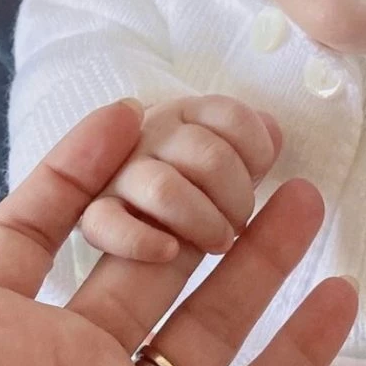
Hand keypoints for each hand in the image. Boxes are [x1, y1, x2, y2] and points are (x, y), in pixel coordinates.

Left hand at [0, 99, 356, 365]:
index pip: (39, 234)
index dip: (80, 172)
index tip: (131, 116)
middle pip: (145, 265)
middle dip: (194, 203)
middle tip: (246, 147)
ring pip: (210, 324)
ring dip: (259, 261)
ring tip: (303, 197)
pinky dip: (299, 354)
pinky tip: (335, 296)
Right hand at [80, 95, 281, 261]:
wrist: (112, 198)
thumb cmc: (186, 176)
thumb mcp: (222, 149)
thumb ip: (249, 139)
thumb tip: (273, 130)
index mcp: (187, 114)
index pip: (234, 118)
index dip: (257, 150)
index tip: (257, 171)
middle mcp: (151, 134)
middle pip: (211, 157)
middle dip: (237, 195)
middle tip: (237, 220)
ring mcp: (119, 175)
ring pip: (166, 190)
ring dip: (203, 221)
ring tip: (218, 242)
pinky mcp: (92, 217)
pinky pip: (108, 226)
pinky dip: (141, 241)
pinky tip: (170, 251)